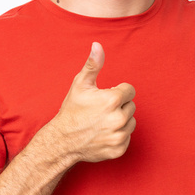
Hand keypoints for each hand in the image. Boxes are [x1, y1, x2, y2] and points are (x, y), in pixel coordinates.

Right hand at [51, 42, 136, 162]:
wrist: (63, 140)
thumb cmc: (72, 110)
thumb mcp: (80, 84)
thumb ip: (93, 64)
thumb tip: (97, 45)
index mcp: (112, 100)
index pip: (130, 90)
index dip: (117, 91)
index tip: (104, 96)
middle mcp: (118, 119)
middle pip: (131, 106)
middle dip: (119, 106)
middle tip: (101, 110)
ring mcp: (119, 136)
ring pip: (131, 122)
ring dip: (120, 120)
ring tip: (102, 121)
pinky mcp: (118, 150)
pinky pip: (127, 137)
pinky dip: (118, 135)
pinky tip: (103, 133)